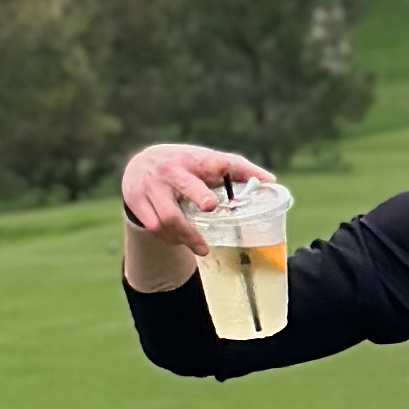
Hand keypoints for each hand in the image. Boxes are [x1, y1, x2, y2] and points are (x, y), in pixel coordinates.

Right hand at [119, 141, 277, 285]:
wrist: (140, 162)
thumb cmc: (187, 165)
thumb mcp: (209, 161)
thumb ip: (239, 170)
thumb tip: (272, 181)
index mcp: (194, 160)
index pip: (212, 162)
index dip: (223, 166)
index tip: (230, 169)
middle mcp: (171, 170)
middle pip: (185, 185)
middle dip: (198, 194)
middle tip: (211, 205)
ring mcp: (151, 186)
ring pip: (168, 217)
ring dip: (186, 235)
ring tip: (201, 248)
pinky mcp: (136, 200)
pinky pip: (154, 226)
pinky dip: (168, 237)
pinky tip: (178, 240)